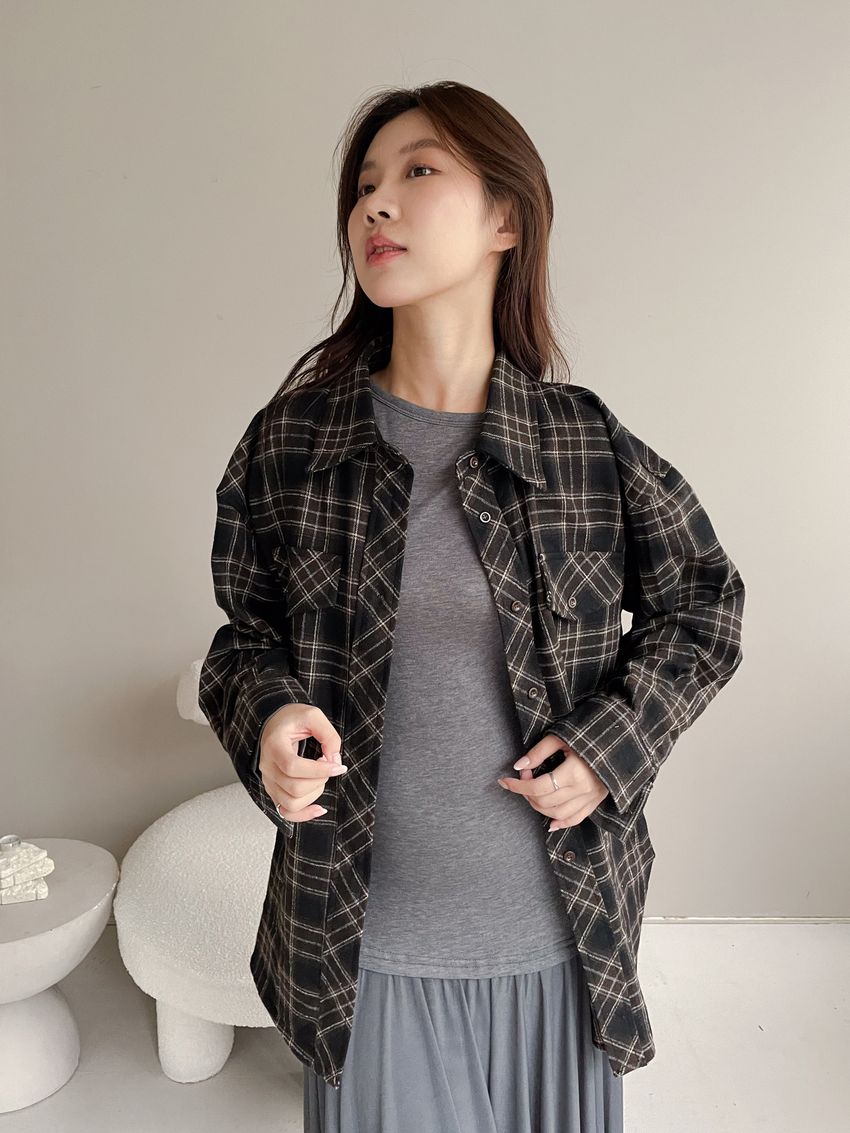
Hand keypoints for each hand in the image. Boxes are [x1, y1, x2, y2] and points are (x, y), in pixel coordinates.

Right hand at [258, 704, 348, 822]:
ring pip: (291, 804)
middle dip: (319, 780)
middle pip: (294, 788)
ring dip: (314, 794)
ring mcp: (269, 781)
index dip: (319, 771)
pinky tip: (318, 808)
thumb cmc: (291, 719)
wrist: (275, 723)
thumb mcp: (313, 716)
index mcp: (274, 746)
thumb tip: (334, 761)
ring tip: (320, 778)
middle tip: (328, 767)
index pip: (293, 767)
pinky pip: (286, 812)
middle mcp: (268, 766)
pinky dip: (304, 815)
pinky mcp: (274, 791)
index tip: (338, 767)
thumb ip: (328, 735)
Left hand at [496, 733, 609, 831]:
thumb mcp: (561, 737)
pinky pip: (576, 819)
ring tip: (532, 794)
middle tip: (523, 778)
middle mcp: (583, 789)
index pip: (539, 787)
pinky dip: (561, 823)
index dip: (519, 785)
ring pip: (557, 814)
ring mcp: (591, 798)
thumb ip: (539, 752)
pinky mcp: (596, 802)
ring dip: (539, 807)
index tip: (505, 781)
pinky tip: (550, 823)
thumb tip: (519, 766)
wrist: (618, 742)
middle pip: (545, 802)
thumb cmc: (588, 736)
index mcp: (574, 772)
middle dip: (527, 793)